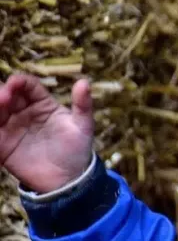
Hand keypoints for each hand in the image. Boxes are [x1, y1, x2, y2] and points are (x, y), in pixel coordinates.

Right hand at [0, 74, 95, 193]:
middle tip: (2, 97)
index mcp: (42, 103)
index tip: (15, 83)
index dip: (20, 82)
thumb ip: (83, 104)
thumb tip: (84, 81)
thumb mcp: (83, 126)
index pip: (27, 86)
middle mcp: (23, 112)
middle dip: (1, 92)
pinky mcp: (2, 146)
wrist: (68, 180)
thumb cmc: (77, 149)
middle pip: (6, 95)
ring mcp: (10, 128)